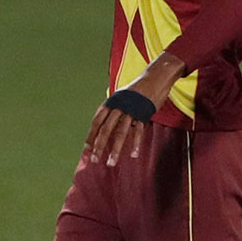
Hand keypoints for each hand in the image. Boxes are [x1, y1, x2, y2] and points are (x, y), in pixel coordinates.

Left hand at [86, 52, 185, 167]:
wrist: (155, 78)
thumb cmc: (138, 90)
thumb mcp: (121, 97)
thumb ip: (113, 110)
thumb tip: (105, 124)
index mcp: (111, 102)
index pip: (97, 122)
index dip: (91, 136)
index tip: (87, 149)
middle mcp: (118, 106)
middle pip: (106, 129)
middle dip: (99, 146)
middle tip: (95, 160)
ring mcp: (131, 110)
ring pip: (120, 133)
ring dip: (115, 149)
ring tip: (111, 162)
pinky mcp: (143, 113)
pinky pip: (138, 131)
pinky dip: (135, 144)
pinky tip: (133, 155)